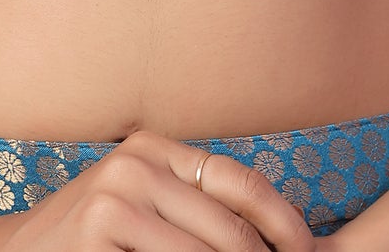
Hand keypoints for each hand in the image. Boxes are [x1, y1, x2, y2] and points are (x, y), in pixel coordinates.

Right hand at [0, 127, 319, 251]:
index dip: (284, 222)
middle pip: (229, 227)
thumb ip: (186, 206)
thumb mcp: (134, 204)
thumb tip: (271, 236)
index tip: (309, 251)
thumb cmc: (79, 239)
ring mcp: (115, 198)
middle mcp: (135, 162)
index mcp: (151, 147)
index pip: (238, 181)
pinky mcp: (99, 232)